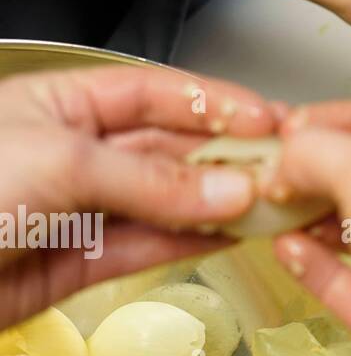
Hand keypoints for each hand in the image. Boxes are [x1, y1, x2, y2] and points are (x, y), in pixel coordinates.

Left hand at [0, 66, 276, 329]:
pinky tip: (229, 233)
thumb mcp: (61, 164)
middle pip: (170, 149)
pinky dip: (193, 241)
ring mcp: (81, 209)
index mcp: (62, 104)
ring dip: (221, 203)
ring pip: (168, 201)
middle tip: (284, 167)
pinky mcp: (80, 262)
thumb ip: (152, 180)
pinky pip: (150, 245)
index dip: (218, 103)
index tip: (271, 118)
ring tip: (272, 202)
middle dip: (228, 157)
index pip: (159, 93)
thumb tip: (227, 188)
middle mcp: (75, 154)